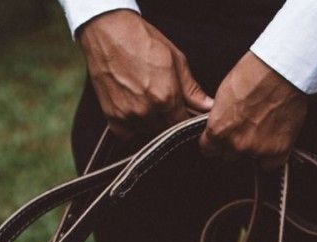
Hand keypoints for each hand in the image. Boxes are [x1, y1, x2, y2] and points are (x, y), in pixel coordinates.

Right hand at [77, 11, 212, 140]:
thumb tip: (208, 106)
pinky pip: (127, 134)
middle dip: (168, 119)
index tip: (182, 111)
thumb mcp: (175, 60)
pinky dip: (132, 127)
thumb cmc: (142, 40)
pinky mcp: (112, 118)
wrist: (108, 33)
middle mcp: (147, 111)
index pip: (182, 123)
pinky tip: (133, 109)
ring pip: (147, 132)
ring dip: (151, 123)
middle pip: (166, 129)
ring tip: (146, 99)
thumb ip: (192, 89)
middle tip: (162, 100)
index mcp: (166, 97)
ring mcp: (128, 116)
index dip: (184, 118)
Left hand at [201, 52, 306, 169]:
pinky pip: (271, 164)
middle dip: (234, 147)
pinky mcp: (278, 150)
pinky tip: (275, 139)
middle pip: (229, 156)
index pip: (208, 150)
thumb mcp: (224, 94)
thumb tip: (222, 125)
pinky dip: (273, 155)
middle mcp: (236, 143)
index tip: (220, 142)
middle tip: (246, 130)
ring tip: (263, 127)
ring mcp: (258, 149)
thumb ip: (220, 117)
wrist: (281, 70)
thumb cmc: (253, 73)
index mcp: (218, 129)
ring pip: (251, 159)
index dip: (215, 145)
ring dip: (254, 149)